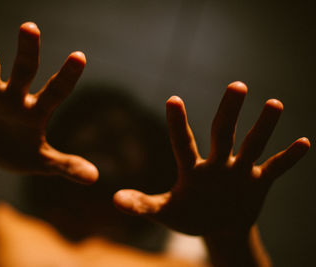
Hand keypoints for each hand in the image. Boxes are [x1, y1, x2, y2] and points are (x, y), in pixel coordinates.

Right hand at [0, 18, 97, 183]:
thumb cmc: (18, 154)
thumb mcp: (41, 162)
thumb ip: (66, 165)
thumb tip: (95, 178)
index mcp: (36, 111)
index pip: (56, 90)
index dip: (67, 75)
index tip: (79, 56)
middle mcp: (16, 96)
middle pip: (24, 70)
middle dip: (27, 51)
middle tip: (30, 28)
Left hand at [113, 81, 309, 234]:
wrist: (216, 225)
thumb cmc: (188, 215)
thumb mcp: (165, 212)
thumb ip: (142, 205)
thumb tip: (114, 200)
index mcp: (191, 169)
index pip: (183, 143)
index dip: (178, 124)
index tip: (172, 99)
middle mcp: (216, 163)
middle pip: (223, 132)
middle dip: (229, 111)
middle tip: (237, 85)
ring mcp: (238, 171)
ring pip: (252, 145)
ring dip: (263, 128)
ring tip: (274, 104)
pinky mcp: (258, 183)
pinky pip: (274, 168)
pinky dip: (287, 158)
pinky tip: (303, 143)